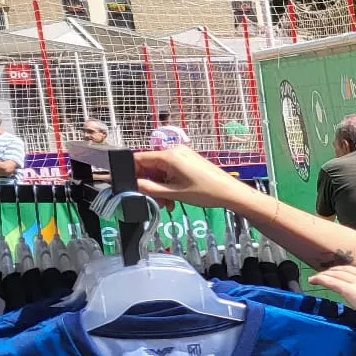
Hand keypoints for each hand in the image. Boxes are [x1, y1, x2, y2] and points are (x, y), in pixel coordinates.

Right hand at [135, 146, 255, 209]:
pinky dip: (169, 185)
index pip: (139, 159)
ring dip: (160, 188)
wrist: (232, 193)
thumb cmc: (205, 192)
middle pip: (150, 166)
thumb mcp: (175, 193)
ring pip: (161, 171)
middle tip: (154, 202)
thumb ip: (150, 188)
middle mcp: (174, 151)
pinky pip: (171, 172)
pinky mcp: (189, 162)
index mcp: (169, 155)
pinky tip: (173, 200)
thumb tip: (133, 185)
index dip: (130, 172)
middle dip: (150, 185)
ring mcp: (183, 156)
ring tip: (167, 205)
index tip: (123, 184)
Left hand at [310, 265, 355, 333]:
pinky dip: (320, 279)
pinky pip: (331, 281)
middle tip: (327, 273)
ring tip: (318, 277)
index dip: (349, 272)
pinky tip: (313, 280)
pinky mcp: (348, 289)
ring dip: (326, 274)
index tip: (343, 274)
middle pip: (346, 269)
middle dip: (335, 271)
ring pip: (337, 274)